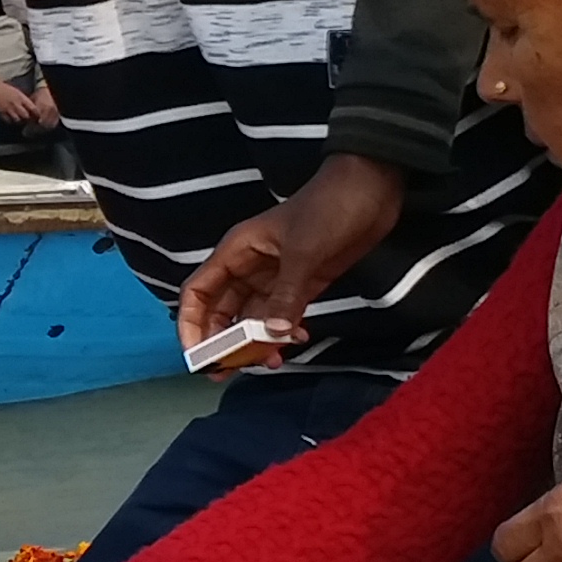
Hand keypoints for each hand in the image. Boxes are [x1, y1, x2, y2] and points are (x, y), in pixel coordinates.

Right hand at [0, 74, 56, 129]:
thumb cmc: (2, 87)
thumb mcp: (15, 91)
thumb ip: (22, 99)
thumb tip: (28, 106)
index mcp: (21, 97)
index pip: (33, 108)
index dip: (36, 114)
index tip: (37, 117)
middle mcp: (16, 104)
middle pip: (26, 116)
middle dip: (28, 119)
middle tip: (28, 120)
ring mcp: (8, 110)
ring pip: (18, 120)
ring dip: (19, 121)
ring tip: (19, 121)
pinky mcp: (1, 114)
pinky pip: (9, 121)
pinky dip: (11, 122)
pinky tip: (11, 120)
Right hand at [179, 153, 405, 350]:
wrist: (370, 188)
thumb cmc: (328, 209)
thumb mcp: (304, 252)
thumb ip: (286, 295)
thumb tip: (271, 335)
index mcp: (237, 252)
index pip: (198, 291)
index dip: (191, 323)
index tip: (198, 354)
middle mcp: (250, 268)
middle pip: (222, 311)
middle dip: (222, 342)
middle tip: (226, 372)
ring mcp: (276, 278)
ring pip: (253, 318)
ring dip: (256, 343)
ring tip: (268, 364)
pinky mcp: (302, 284)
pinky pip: (282, 316)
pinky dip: (284, 334)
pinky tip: (295, 344)